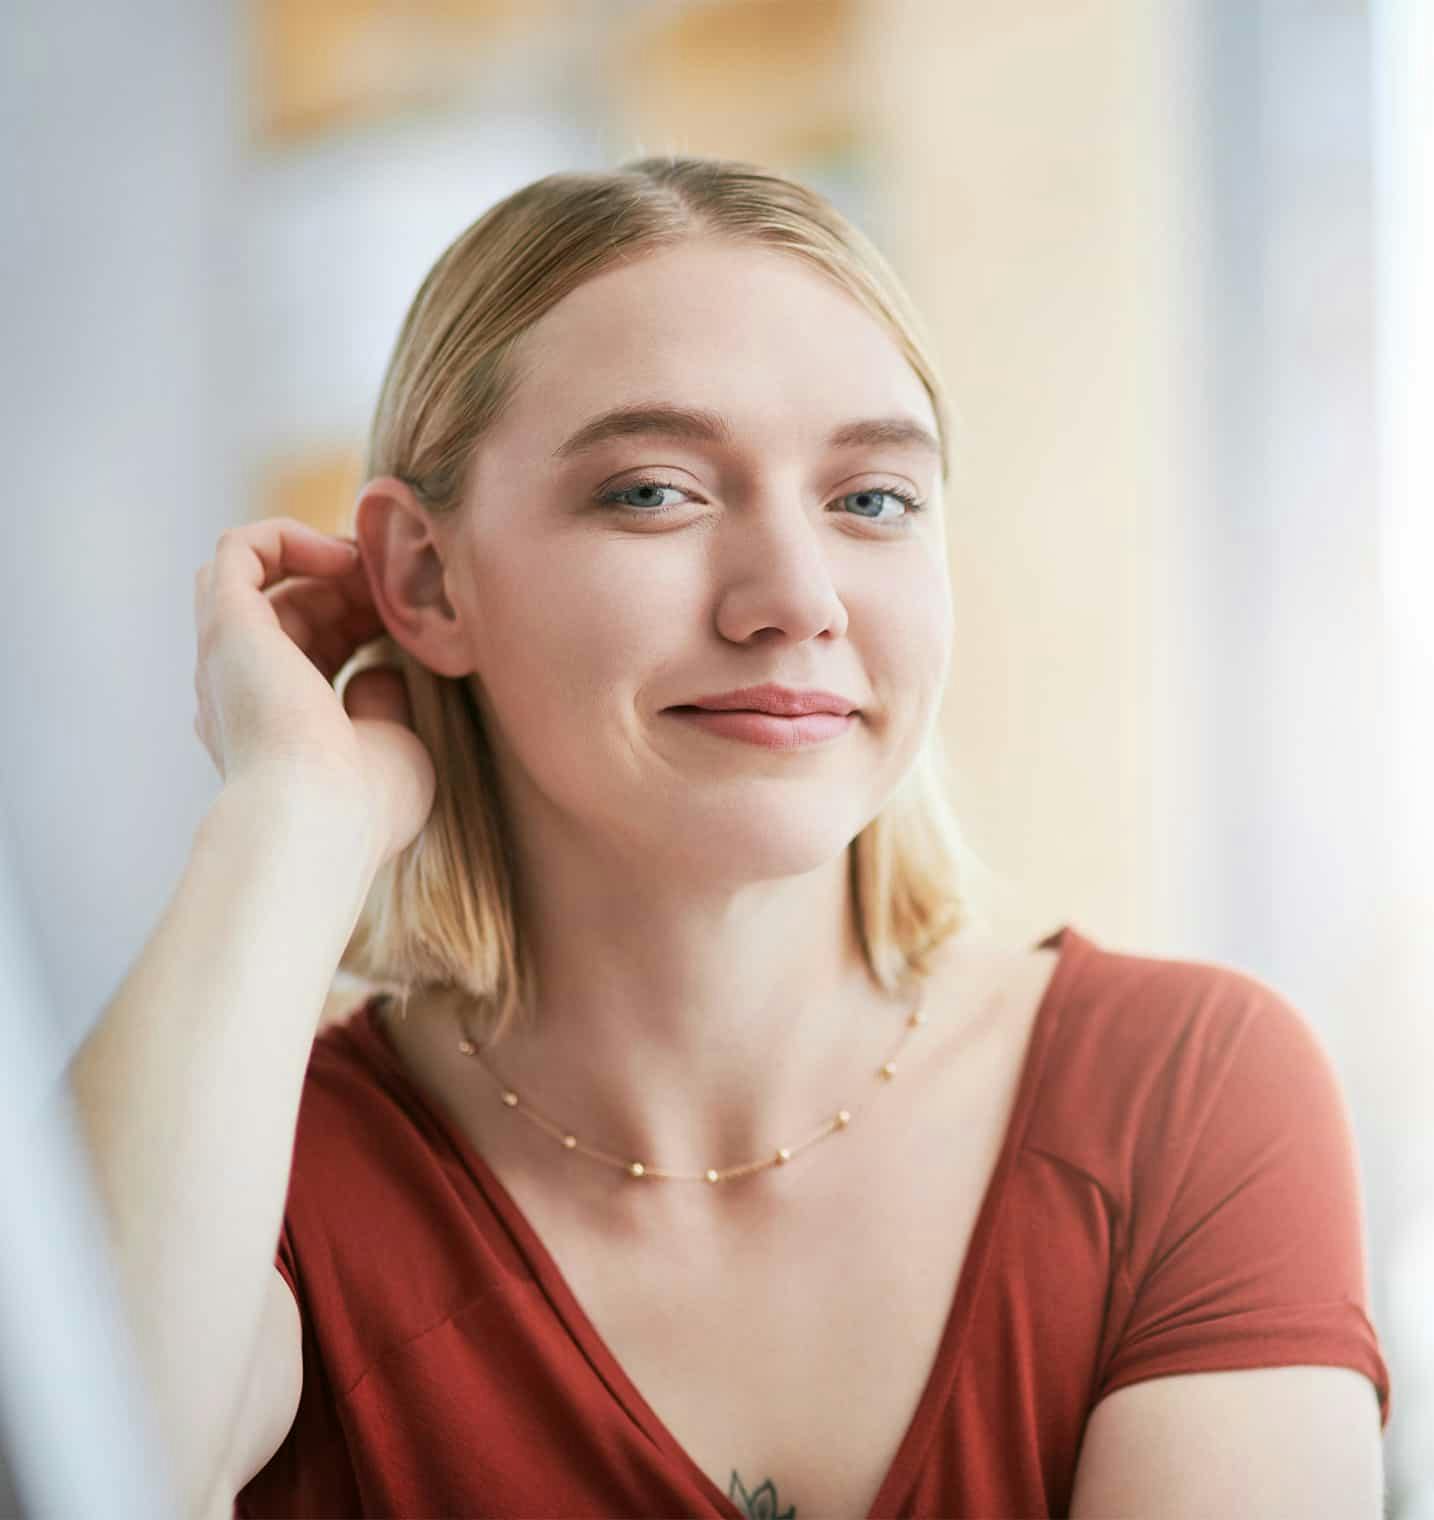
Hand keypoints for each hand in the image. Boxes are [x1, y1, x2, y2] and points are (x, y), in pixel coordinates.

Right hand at [192, 516, 436, 870]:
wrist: (315, 822)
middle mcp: (238, 689)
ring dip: (321, 561)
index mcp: (273, 726)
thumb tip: (381, 669)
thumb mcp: (390, 749)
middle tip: (403, 590)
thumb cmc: (363, 806)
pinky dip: (289, 536)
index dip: (361, 623)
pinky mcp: (226, 623)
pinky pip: (237, 549)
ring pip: (261, 576)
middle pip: (290, 608)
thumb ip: (382, 705)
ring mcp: (226, 656)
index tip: (411, 622)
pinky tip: (342, 556)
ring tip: (373, 569)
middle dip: (352, 590)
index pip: (311, 650)